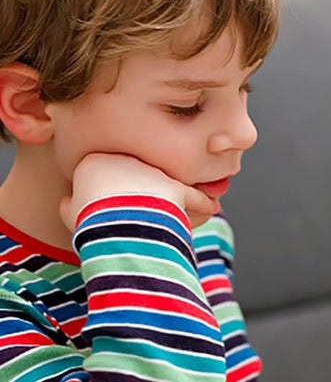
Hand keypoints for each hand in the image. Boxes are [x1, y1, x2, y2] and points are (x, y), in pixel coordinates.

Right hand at [60, 153, 219, 232]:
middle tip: (156, 202)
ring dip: (182, 195)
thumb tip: (68, 202)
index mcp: (99, 161)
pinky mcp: (176, 187)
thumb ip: (71, 204)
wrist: (115, 221)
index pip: (111, 169)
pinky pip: (195, 195)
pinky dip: (204, 203)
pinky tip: (212, 207)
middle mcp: (130, 159)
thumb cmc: (90, 219)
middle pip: (144, 173)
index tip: (121, 197)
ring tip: (193, 208)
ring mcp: (155, 171)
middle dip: (152, 186)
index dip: (119, 185)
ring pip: (172, 180)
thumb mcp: (71, 213)